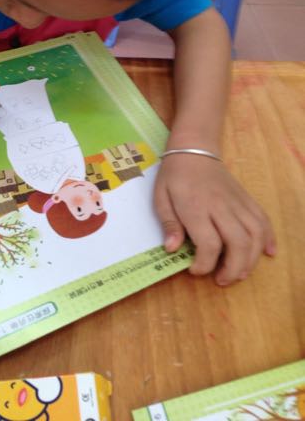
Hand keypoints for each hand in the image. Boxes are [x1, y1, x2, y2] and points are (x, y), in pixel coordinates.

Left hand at [154, 154, 275, 285]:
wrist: (194, 149)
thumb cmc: (174, 176)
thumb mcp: (161, 198)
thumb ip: (168, 224)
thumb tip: (171, 249)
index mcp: (196, 207)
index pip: (209, 244)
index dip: (204, 265)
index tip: (194, 270)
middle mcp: (221, 206)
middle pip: (239, 243)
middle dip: (233, 269)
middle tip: (221, 280)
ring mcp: (237, 202)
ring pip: (256, 234)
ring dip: (252, 259)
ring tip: (240, 273)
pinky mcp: (247, 199)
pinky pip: (263, 219)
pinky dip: (269, 238)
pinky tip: (267, 253)